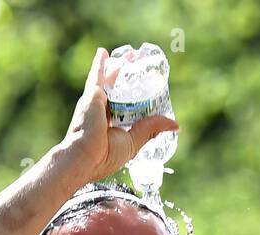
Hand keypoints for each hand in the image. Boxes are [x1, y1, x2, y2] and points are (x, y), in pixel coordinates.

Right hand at [57, 48, 179, 182]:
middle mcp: (102, 113)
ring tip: (132, 56)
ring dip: (120, 67)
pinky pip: (96, 75)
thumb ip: (151, 128)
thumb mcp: (134, 141)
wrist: (84, 156)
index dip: (137, 99)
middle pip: (119, 90)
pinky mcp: (91, 95)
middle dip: (129, 78)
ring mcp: (96, 103)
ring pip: (110, 80)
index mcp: (111, 126)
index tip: (148, 91)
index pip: (126, 109)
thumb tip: (175, 125)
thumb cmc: (105, 155)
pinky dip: (98, 63)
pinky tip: (102, 52)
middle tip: (140, 66)